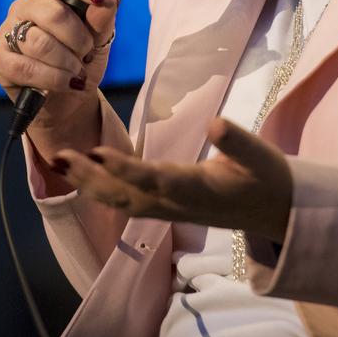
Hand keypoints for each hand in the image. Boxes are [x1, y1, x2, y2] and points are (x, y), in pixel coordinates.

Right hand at [0, 0, 118, 136]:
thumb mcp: (100, 40)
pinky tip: (65, 83)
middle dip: (78, 38)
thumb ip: (103, 19)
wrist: (68, 101)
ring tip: (76, 72)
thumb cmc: (81, 62)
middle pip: (52, 13)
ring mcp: (8, 32)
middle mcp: (25, 7)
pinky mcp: (0, 59)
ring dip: (67, 63)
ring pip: (40, 43)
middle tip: (86, 52)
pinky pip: (27, 68)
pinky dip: (54, 79)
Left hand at [52, 118, 292, 242]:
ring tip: (61, 161)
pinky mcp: (166, 208)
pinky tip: (83, 172)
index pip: (156, 181)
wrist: (276, 211)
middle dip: (92, 178)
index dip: (126, 169)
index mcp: (198, 190)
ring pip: (122, 201)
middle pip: (126, 196)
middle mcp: (177, 204)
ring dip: (89, 183)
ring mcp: (169, 209)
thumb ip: (237, 141)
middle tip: (61, 156)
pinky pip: (128, 201)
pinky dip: (102, 188)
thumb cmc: (266, 178)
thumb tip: (215, 124)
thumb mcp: (260, 156)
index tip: (99, 153)